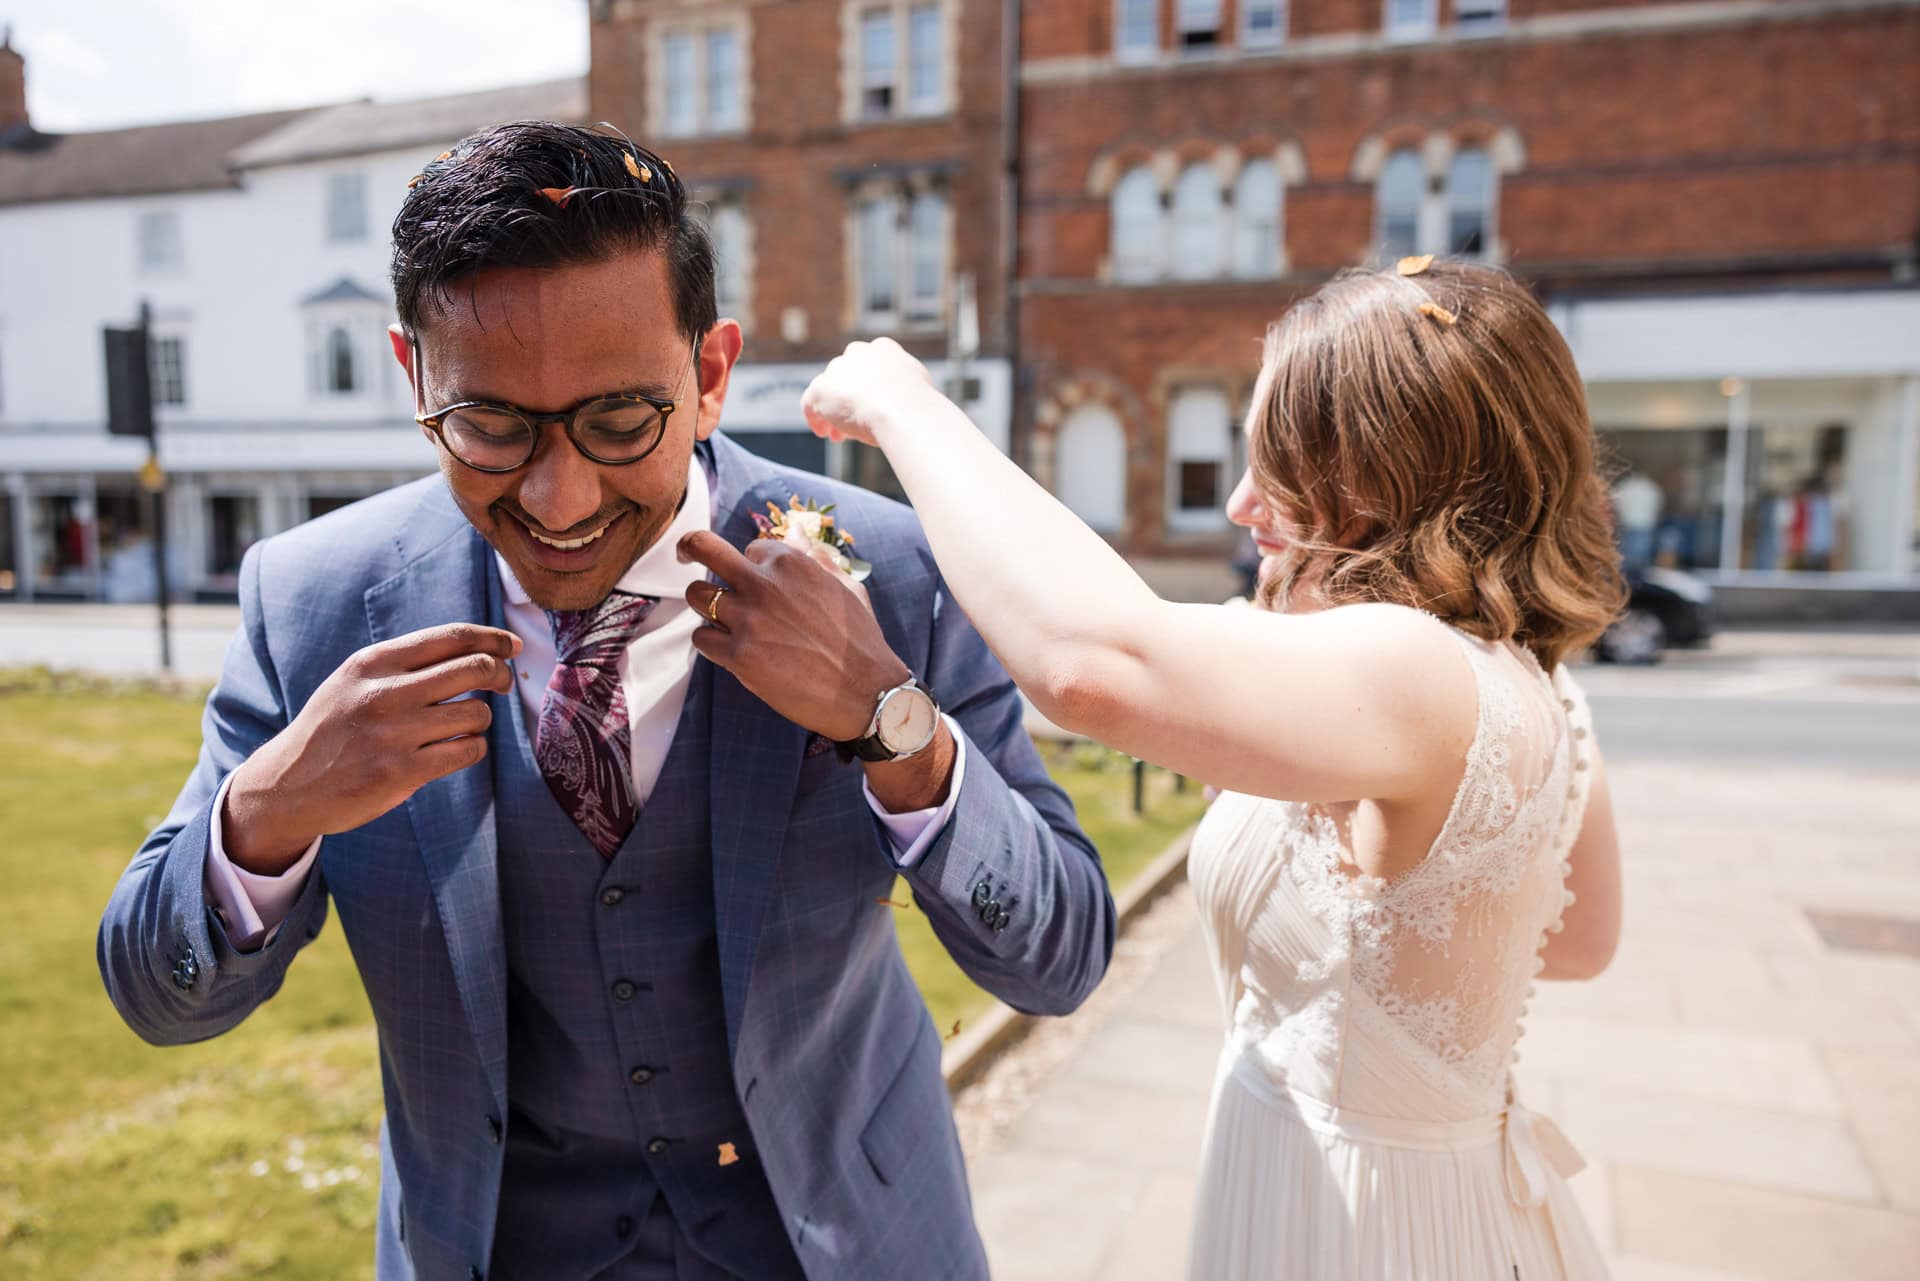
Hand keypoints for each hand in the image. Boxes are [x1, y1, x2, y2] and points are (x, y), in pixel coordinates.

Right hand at [223, 623, 520, 873]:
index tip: (512, 645)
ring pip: (476, 713)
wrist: (286, 784)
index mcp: (373, 662)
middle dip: (500, 675)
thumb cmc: (334, 728)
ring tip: (461, 726)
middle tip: (502, 684)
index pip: (451, 637)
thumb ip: (404, 663)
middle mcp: (383, 692)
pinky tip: (455, 750)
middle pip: (474, 668)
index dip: (492, 638)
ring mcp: (393, 733)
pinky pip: (467, 750)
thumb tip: (477, 648)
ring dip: (480, 720)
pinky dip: (471, 749)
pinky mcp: (401, 772)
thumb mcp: (354, 680)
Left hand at [677, 530, 908, 741]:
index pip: (750, 549)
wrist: (866, 693)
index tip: (760, 582)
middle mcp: (764, 584)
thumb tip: (795, 533)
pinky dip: (711, 643)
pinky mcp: (738, 656)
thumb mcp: (846, 587)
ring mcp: (748, 620)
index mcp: (790, 562)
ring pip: (697, 595)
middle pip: (704, 548)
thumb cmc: (860, 640)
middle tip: (684, 554)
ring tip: (722, 620)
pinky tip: (731, 651)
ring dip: (705, 606)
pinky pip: (701, 639)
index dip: (753, 567)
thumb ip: (816, 557)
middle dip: (690, 547)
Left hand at [800, 337, 940, 447]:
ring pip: (829, 391)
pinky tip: (824, 434)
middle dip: (849, 401)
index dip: (869, 388)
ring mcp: (837, 369)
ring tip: (839, 436)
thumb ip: (905, 389)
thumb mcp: (918, 389)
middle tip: (854, 424)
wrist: (901, 410)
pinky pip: (810, 403)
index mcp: (884, 349)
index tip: (873, 406)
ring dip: (833, 413)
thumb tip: (908, 402)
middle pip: (847, 378)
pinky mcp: (820, 389)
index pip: (869, 366)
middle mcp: (857, 352)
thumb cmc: (918, 406)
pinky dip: (816, 418)